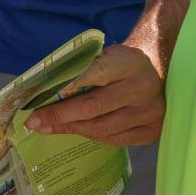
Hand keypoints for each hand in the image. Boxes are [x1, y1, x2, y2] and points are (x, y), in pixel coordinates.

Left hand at [23, 43, 165, 145]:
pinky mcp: (152, 131)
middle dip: (60, 117)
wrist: (160, 70)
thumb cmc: (123, 63)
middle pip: (94, 107)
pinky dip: (91, 136)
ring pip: (103, 128)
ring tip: (48, 130)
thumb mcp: (106, 55)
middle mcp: (142, 88)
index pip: (92, 76)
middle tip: (34, 123)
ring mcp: (150, 112)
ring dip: (72, 130)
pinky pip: (115, 140)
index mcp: (128, 63)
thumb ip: (82, 70)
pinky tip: (76, 131)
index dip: (64, 91)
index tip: (37, 104)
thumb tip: (45, 92)